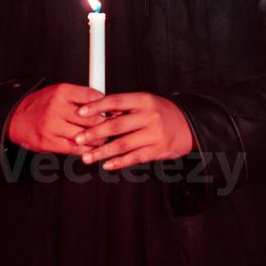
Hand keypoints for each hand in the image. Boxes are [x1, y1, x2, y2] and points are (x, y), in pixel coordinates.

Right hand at [7, 82, 113, 154]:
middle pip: (92, 118)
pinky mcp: (49, 142)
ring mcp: (52, 126)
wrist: (17, 118)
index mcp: (62, 92)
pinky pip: (75, 149)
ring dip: (98, 139)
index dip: (107, 105)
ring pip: (86, 135)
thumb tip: (106, 104)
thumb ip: (80, 97)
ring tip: (102, 137)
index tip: (113, 110)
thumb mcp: (59, 92)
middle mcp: (57, 108)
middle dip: (105, 124)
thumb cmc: (42, 105)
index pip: (93, 97)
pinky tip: (90, 147)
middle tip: (112, 126)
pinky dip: (86, 150)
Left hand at [72, 92, 194, 169]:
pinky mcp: (158, 150)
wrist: (188, 125)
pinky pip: (134, 158)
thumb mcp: (145, 102)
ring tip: (87, 156)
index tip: (80, 113)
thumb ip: (124, 106)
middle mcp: (150, 116)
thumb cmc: (161, 112)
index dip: (96, 106)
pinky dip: (119, 162)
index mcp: (144, 100)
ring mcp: (155, 134)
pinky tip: (107, 165)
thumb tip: (97, 110)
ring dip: (102, 152)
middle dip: (94, 133)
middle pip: (116, 125)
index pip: (116, 101)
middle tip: (77, 138)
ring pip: (123, 144)